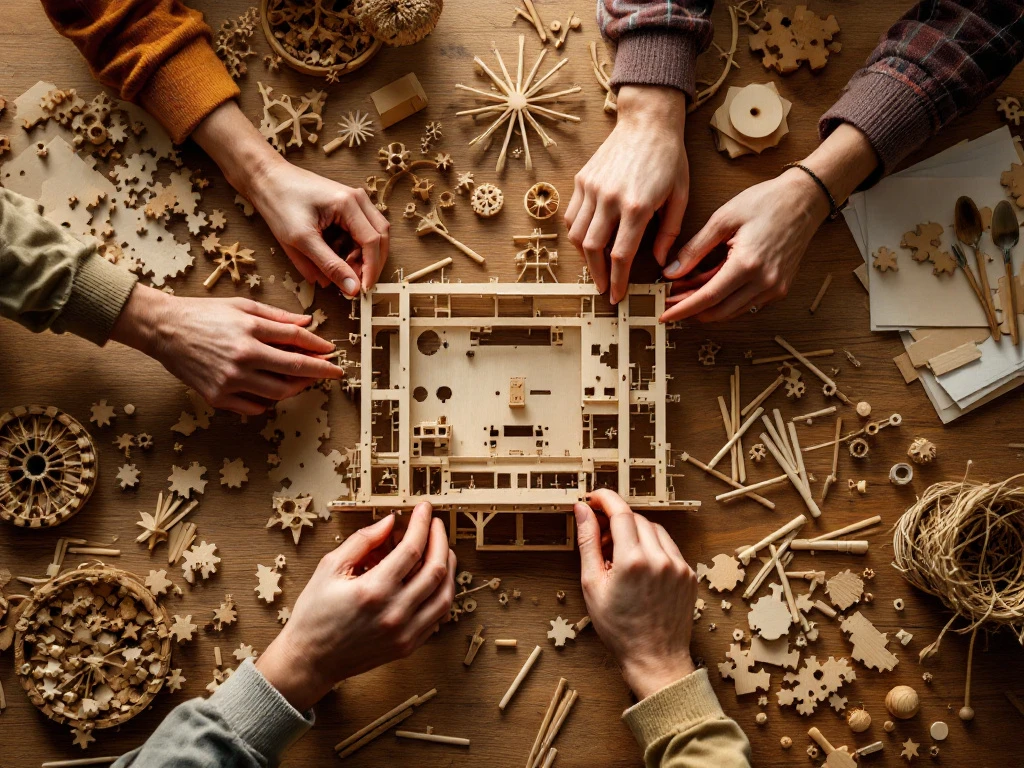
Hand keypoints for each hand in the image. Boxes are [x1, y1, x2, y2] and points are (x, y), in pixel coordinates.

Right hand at [110, 285, 342, 414]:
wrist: (163, 330)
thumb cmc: (203, 314)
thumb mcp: (241, 306)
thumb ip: (276, 316)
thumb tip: (308, 323)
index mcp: (249, 329)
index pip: (296, 339)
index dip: (318, 345)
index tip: (330, 351)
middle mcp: (242, 356)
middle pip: (294, 369)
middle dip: (320, 372)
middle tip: (333, 372)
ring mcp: (230, 380)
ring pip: (278, 392)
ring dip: (297, 387)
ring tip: (305, 381)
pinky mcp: (217, 396)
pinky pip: (254, 407)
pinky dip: (269, 401)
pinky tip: (274, 390)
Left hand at [248, 160, 389, 296]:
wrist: (267, 179)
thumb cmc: (280, 203)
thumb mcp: (301, 240)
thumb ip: (329, 265)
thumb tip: (351, 288)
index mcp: (348, 203)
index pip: (373, 241)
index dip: (370, 269)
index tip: (361, 290)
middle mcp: (358, 199)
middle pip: (380, 237)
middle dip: (371, 263)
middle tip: (355, 283)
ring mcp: (355, 200)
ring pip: (373, 234)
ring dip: (363, 256)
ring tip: (342, 268)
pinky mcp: (348, 206)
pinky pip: (361, 230)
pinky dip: (354, 247)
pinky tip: (337, 254)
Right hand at [256, 504, 456, 710]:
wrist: (310, 660)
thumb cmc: (315, 614)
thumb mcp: (330, 568)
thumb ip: (362, 541)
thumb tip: (390, 522)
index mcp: (374, 590)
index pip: (412, 548)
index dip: (422, 524)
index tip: (424, 509)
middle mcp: (394, 613)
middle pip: (436, 569)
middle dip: (440, 540)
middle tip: (436, 525)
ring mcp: (405, 633)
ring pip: (444, 594)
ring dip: (448, 567)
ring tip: (442, 549)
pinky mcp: (408, 646)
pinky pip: (438, 616)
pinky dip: (442, 593)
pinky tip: (436, 579)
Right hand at [564, 85, 688, 304]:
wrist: (647, 121)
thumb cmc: (669, 158)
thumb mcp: (680, 196)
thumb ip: (669, 232)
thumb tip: (660, 262)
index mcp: (637, 205)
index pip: (621, 255)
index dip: (618, 280)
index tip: (617, 296)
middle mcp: (609, 198)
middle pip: (594, 250)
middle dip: (597, 275)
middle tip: (603, 289)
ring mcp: (592, 189)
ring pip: (577, 235)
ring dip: (584, 258)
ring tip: (595, 269)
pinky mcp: (582, 180)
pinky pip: (572, 216)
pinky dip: (576, 234)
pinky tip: (587, 243)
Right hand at [574, 489, 696, 699]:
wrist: (655, 659)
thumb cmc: (619, 628)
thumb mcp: (592, 585)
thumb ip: (588, 542)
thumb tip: (582, 510)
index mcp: (633, 561)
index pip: (620, 512)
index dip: (605, 499)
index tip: (593, 497)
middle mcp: (660, 559)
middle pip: (636, 520)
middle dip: (617, 521)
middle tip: (602, 541)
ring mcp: (679, 566)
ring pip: (655, 530)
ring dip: (636, 534)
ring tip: (621, 557)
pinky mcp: (689, 574)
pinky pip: (669, 547)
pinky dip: (653, 548)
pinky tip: (640, 568)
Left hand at [659, 168, 827, 322]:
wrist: (805, 199)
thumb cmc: (766, 202)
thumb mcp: (723, 219)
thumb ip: (695, 249)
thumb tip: (672, 272)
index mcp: (748, 264)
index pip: (708, 298)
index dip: (683, 309)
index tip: (665, 314)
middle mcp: (764, 282)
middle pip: (719, 311)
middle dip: (691, 310)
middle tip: (669, 301)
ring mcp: (775, 288)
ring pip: (732, 311)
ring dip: (707, 306)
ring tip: (686, 291)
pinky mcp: (780, 288)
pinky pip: (746, 304)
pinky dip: (725, 300)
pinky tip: (710, 286)